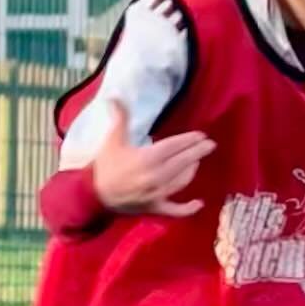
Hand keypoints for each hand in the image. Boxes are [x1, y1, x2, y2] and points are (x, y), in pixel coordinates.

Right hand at [92, 101, 214, 217]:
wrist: (94, 195)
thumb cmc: (105, 166)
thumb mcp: (112, 140)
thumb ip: (120, 118)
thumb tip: (116, 95)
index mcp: (148, 158)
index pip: (175, 146)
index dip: (190, 140)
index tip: (201, 135)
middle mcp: (157, 176)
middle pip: (183, 162)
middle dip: (198, 152)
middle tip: (210, 145)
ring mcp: (157, 194)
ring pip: (183, 181)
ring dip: (192, 170)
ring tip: (197, 161)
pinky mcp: (155, 208)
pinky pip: (175, 210)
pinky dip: (188, 209)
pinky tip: (199, 204)